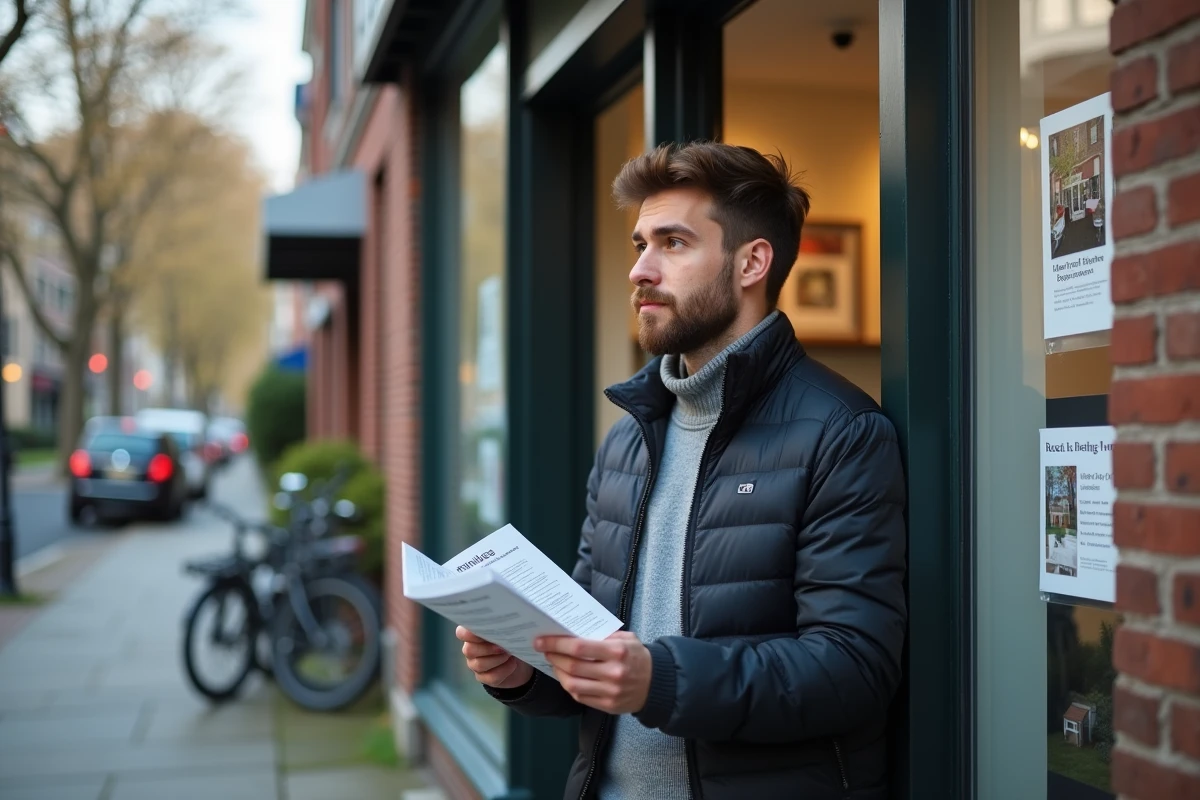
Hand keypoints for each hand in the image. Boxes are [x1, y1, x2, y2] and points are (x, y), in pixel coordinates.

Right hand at [456, 626, 533, 689]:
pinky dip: (504, 670)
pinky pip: (490, 677)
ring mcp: (475, 665)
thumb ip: (501, 628)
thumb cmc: (510, 640)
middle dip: (488, 648)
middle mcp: (470, 649)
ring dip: (497, 659)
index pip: (462, 633)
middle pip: (469, 650)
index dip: (469, 633)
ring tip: (509, 654)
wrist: (518, 661)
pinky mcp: (484, 678)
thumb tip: (506, 627)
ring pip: (479, 665)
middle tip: (503, 646)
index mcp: (472, 635)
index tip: (486, 631)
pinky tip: (512, 664)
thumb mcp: (507, 631)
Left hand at [535, 631, 651, 714]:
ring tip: (553, 663)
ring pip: (572, 684)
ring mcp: (610, 692)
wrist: (658, 684)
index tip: (542, 641)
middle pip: (572, 666)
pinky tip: (565, 676)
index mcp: (617, 651)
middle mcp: (613, 673)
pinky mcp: (608, 706)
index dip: (556, 644)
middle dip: (553, 657)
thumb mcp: (626, 639)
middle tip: (543, 649)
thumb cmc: (637, 656)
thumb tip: (573, 632)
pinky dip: (568, 686)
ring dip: (558, 672)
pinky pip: (580, 697)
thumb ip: (603, 635)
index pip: (579, 648)